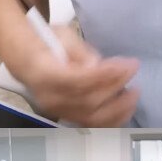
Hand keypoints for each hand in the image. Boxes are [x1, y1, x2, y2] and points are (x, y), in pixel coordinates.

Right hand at [23, 28, 139, 120]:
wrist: (28, 62)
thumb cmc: (47, 44)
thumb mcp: (62, 35)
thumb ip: (81, 51)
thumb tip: (97, 66)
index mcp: (46, 75)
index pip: (80, 80)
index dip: (107, 74)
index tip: (127, 64)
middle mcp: (51, 99)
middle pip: (89, 101)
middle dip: (116, 87)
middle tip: (133, 72)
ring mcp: (59, 112)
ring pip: (92, 118)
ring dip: (118, 108)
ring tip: (133, 95)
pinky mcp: (68, 117)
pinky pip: (93, 124)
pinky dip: (112, 119)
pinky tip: (125, 110)